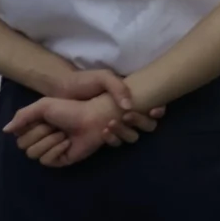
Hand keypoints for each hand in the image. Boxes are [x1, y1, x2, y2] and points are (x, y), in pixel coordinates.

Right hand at [4, 94, 148, 166]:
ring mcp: (50, 150)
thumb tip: (5, 130)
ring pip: (33, 154)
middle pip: (23, 146)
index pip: (18, 135)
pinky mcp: (60, 160)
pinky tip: (68, 143)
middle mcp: (40, 139)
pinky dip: (57, 150)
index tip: (44, 119)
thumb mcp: (44, 106)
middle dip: (40, 133)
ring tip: (64, 134)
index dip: (29, 127)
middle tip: (56, 126)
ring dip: (49, 141)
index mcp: (34, 127)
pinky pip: (46, 161)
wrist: (93, 117)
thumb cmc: (70, 109)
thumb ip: (22, 116)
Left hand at [45, 69, 161, 137]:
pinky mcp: (102, 136)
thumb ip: (119, 88)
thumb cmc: (85, 81)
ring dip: (126, 131)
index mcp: (131, 98)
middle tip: (127, 116)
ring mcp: (115, 126)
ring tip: (111, 124)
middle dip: (142, 122)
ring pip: (132, 136)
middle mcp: (127, 113)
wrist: (61, 91)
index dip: (158, 111)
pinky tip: (104, 131)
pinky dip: (113, 139)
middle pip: (148, 125)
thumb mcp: (104, 78)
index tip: (153, 110)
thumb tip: (129, 106)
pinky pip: (115, 143)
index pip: (154, 107)